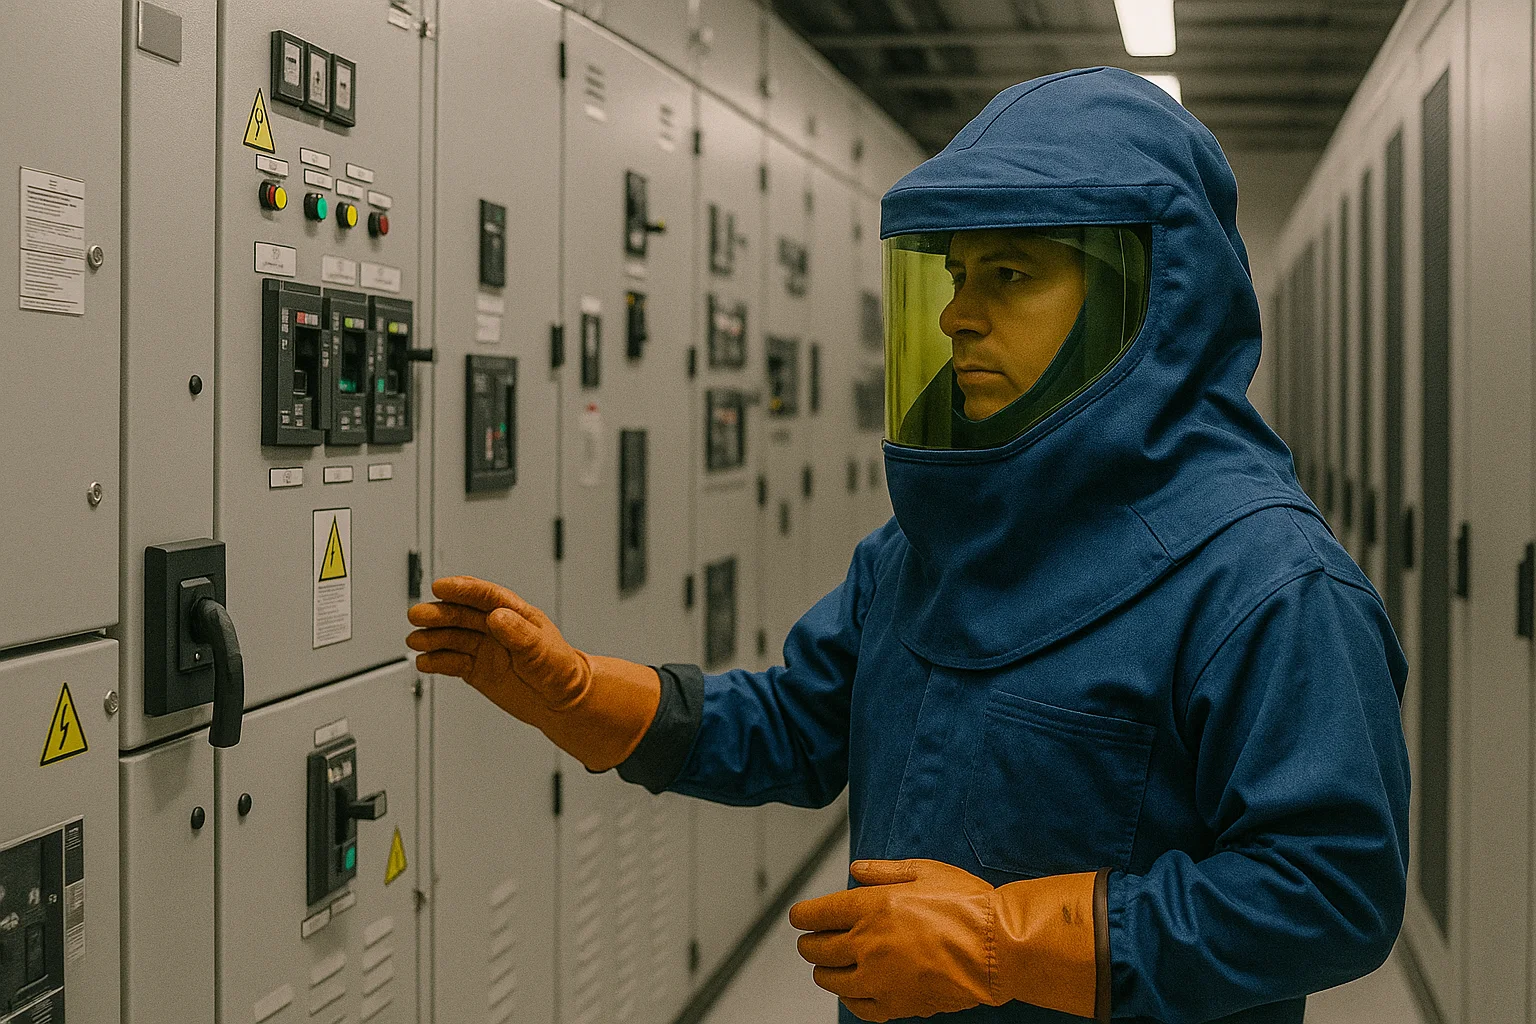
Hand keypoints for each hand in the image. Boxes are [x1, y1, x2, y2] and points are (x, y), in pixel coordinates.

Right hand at [406, 575, 592, 725]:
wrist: (562, 701)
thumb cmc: (561, 670)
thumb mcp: (543, 650)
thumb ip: (519, 634)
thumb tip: (496, 615)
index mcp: (515, 614)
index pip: (486, 595)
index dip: (463, 589)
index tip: (440, 586)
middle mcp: (496, 628)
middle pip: (462, 614)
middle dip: (439, 613)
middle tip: (417, 615)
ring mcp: (485, 648)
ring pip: (453, 637)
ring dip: (433, 637)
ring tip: (415, 640)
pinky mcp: (477, 670)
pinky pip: (452, 662)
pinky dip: (437, 662)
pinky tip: (425, 662)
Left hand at [791, 859, 995, 1020]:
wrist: (999, 949)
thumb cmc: (967, 906)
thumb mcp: (924, 872)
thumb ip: (883, 872)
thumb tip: (855, 870)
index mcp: (871, 907)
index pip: (816, 914)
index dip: (802, 916)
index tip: (799, 918)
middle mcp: (867, 944)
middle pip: (817, 948)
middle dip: (809, 943)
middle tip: (811, 941)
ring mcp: (879, 979)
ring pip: (831, 980)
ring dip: (824, 971)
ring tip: (828, 967)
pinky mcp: (896, 1005)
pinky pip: (858, 1007)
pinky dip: (850, 999)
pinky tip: (853, 992)